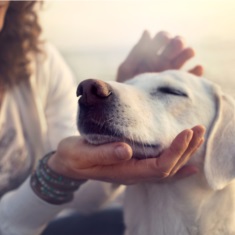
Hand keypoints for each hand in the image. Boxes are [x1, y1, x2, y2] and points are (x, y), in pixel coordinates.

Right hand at [48, 125, 204, 184]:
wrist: (68, 163)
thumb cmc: (73, 157)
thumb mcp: (82, 154)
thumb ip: (103, 154)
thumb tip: (126, 149)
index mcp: (124, 172)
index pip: (158, 167)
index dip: (175, 152)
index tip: (186, 133)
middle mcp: (133, 174)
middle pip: (168, 168)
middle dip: (186, 150)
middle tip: (198, 130)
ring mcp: (134, 170)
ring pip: (167, 167)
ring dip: (184, 153)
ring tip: (197, 138)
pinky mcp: (133, 163)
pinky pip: (160, 167)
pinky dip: (176, 163)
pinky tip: (188, 161)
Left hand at [116, 31, 202, 82]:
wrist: (132, 107)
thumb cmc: (126, 87)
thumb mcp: (127, 69)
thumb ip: (137, 52)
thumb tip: (147, 31)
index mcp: (151, 55)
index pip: (161, 39)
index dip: (164, 36)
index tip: (165, 39)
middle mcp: (163, 61)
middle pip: (175, 45)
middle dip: (177, 42)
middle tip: (176, 44)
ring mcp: (172, 72)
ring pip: (185, 57)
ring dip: (188, 52)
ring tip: (188, 53)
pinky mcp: (178, 85)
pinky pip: (191, 77)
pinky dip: (196, 72)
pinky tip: (197, 68)